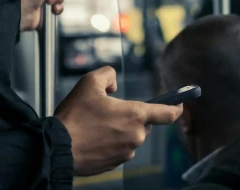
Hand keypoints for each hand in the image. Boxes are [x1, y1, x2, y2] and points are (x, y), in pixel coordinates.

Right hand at [54, 66, 181, 176]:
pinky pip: (118, 149)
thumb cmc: (75, 116)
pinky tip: (93, 137)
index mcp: (135, 115)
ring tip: (94, 125)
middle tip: (107, 110)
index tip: (181, 104)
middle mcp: (135, 136)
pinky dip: (110, 142)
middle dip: (129, 116)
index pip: (167, 113)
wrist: (57, 147)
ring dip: (118, 129)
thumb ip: (108, 75)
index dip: (176, 107)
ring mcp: (125, 153)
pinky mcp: (114, 164)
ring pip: (129, 136)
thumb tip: (114, 85)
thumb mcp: (90, 82)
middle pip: (142, 123)